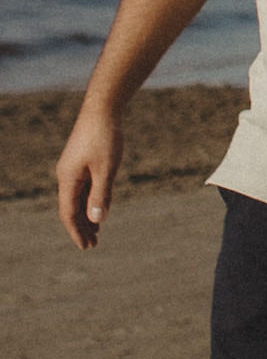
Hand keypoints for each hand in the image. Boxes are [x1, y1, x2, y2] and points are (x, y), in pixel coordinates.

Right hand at [56, 110, 122, 249]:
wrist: (102, 111)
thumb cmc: (105, 138)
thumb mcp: (106, 169)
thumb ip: (102, 194)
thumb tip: (97, 220)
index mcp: (68, 179)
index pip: (68, 213)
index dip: (76, 231)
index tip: (85, 247)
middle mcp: (66, 176)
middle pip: (71, 209)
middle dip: (81, 228)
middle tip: (92, 246)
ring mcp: (73, 169)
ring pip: (77, 199)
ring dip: (86, 216)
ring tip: (96, 233)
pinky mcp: (81, 163)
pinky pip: (83, 189)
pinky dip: (90, 202)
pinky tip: (99, 210)